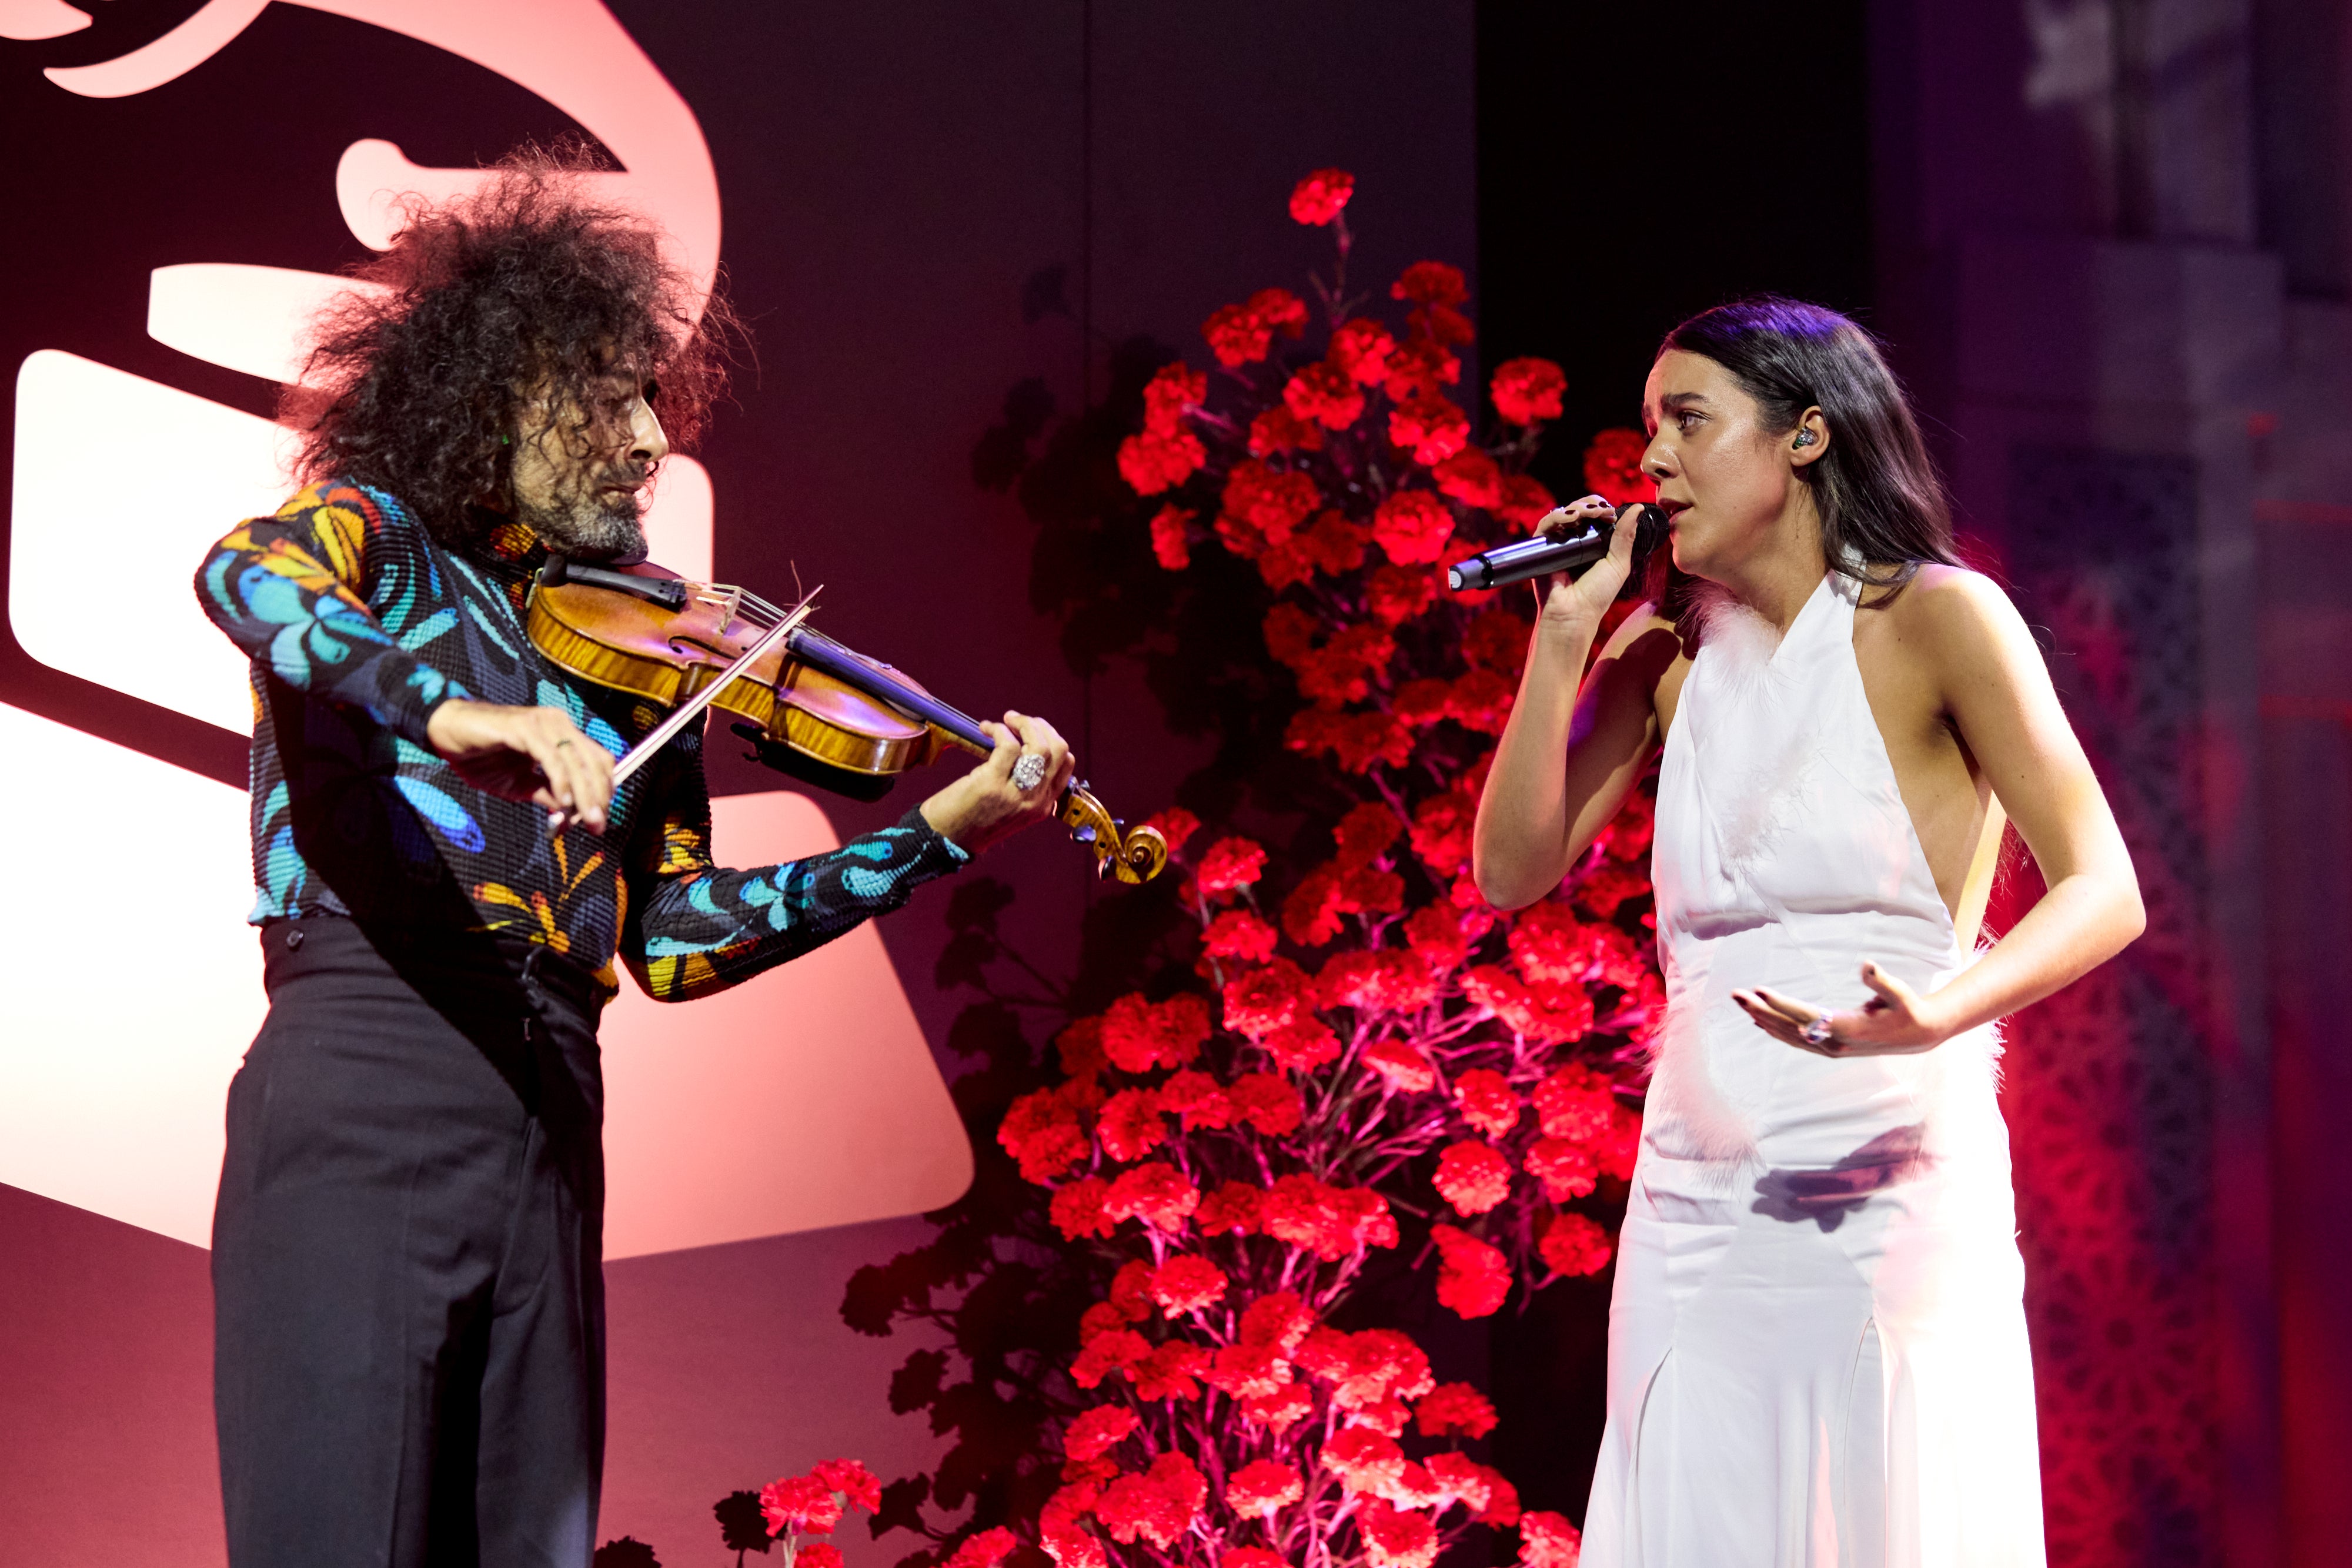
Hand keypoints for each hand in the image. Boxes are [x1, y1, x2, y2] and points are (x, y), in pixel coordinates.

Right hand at [424, 698, 613, 834]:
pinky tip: (562, 800)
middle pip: (594, 762)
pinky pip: (550, 756)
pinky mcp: (523, 727)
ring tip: (584, 819)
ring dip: (584, 793)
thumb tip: (570, 816)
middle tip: (598, 826)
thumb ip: (546, 795)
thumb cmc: (482, 757)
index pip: (598, 761)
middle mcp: (558, 725)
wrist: (447, 733)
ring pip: (576, 760)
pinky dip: (560, 780)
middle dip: (599, 797)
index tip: (600, 819)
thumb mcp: (519, 785)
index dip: (604, 791)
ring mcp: (543, 723)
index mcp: (563, 735)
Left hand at [919, 711, 1075, 855]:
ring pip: (1038, 746)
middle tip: (1018, 721)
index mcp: (1042, 806)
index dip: (1051, 739)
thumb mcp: (1010, 810)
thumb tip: (1023, 749)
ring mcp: (1015, 794)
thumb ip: (1024, 788)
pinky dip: (999, 730)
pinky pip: (1008, 745)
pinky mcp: (992, 784)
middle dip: (1040, 727)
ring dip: (1023, 724)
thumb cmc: (972, 822)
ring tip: (1005, 721)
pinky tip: (986, 729)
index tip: (1032, 731)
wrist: (943, 841)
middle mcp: (1035, 801)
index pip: (1065, 764)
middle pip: (1058, 750)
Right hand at [1532, 494, 1641, 632]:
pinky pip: (1547, 524)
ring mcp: (1558, 543)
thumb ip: (1626, 536)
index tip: (1610, 512)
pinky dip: (1558, 515)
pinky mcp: (1541, 547)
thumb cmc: (1597, 595)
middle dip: (1591, 504)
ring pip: (1564, 512)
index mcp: (1594, 543)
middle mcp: (1575, 540)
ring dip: (1578, 507)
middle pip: (1580, 509)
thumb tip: (1638, 507)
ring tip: (1589, 513)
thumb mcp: (1619, 564)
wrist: (1573, 614)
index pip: (1596, 514)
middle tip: (1601, 511)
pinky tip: (1571, 517)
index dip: (1602, 507)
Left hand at [1733, 962, 1954, 1056]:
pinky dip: (1777, 1030)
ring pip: (1789, 1035)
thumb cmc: (1908, 1009)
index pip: (1807, 1015)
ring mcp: (1831, 1049)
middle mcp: (1835, 1043)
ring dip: (1763, 1018)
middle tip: (1736, 995)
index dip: (1782, 1003)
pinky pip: (1797, 1040)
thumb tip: (1867, 964)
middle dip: (1761, 1009)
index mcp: (1848, 1029)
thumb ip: (1881, 981)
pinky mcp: (1831, 1048)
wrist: (1919, 1034)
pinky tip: (1761, 1021)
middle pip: (1790, 1026)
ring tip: (1741, 1003)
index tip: (1759, 990)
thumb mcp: (1899, 993)